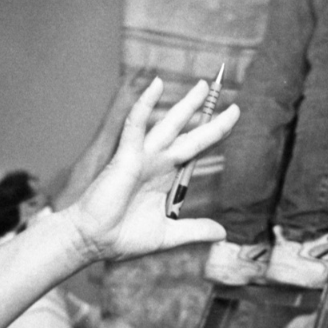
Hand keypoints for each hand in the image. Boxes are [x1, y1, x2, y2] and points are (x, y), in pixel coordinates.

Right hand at [59, 78, 232, 263]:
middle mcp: (157, 162)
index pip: (196, 148)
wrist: (95, 241)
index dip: (215, 132)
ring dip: (186, 105)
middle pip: (187, 132)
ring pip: (169, 124)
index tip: (233, 116)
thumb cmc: (123, 236)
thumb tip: (222, 232)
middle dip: (206, 114)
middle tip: (226, 95)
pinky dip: (145, 104)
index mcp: (166, 177)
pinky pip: (137, 125)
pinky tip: (156, 85)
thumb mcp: (169, 234)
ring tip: (202, 85)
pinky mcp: (126, 156)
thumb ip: (195, 230)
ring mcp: (143, 157)